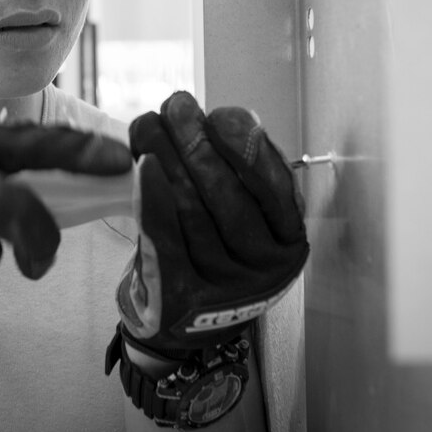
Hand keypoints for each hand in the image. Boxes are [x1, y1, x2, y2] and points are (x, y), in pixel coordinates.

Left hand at [117, 91, 308, 353]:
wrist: (181, 326)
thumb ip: (242, 175)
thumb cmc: (214, 254)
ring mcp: (225, 286)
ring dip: (166, 155)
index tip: (219, 112)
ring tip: (149, 122)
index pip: (272, 184)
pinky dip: (153, 195)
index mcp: (288, 239)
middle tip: (175, 105)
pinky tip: (143, 164)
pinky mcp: (183, 296)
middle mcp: (265, 267)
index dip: (245, 142)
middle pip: (227, 193)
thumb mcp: (245, 219)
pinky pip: (165, 236)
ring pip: (194, 209)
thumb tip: (220, 120)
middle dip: (197, 139)